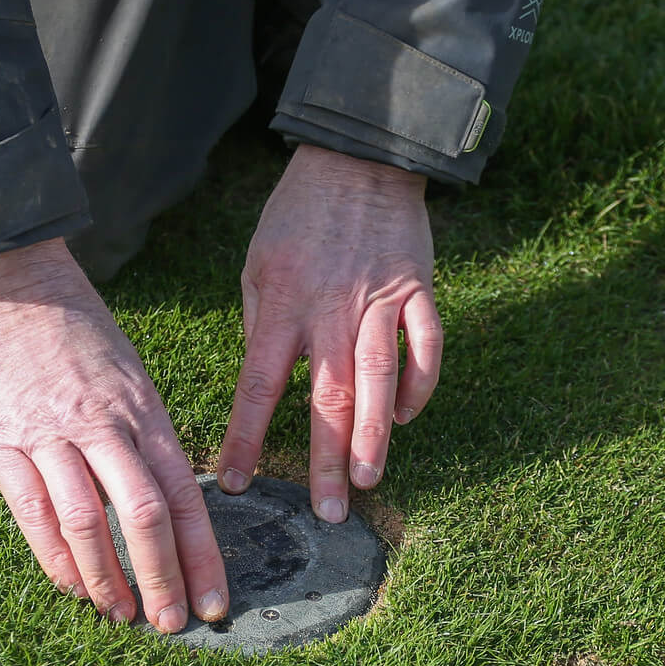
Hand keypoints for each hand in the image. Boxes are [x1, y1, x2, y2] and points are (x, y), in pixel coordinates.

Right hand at [0, 238, 228, 631]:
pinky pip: (33, 509)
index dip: (202, 553)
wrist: (7, 274)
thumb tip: (162, 498)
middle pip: (146, 514)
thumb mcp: (127, 372)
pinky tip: (71, 586)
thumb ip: (142, 432)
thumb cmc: (73, 325)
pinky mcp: (2, 437)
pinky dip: (55, 555)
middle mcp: (104, 424)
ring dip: (108, 577)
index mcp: (143, 409)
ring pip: (89, 520)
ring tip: (122, 616)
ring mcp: (51, 432)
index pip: (185, 494)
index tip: (214, 600)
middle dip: (163, 576)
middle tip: (174, 624)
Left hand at [216, 144, 442, 520]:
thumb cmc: (298, 215)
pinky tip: (407, 418)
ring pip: (378, 380)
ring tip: (369, 480)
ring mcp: (379, 301)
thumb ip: (261, 323)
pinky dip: (419, 385)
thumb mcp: (257, 263)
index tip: (238, 482)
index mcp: (281, 304)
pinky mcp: (418, 289)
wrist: (360, 155)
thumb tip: (265, 383)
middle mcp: (330, 309)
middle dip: (325, 459)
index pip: (258, 386)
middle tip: (329, 511)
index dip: (247, 438)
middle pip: (327, 396)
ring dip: (375, 435)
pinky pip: (425, 347)